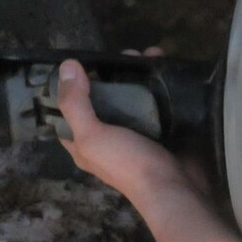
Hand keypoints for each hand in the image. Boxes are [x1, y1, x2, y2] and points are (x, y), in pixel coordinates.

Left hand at [54, 57, 208, 209]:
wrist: (174, 188)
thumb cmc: (127, 164)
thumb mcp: (92, 135)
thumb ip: (75, 103)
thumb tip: (66, 66)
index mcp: (83, 143)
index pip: (69, 110)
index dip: (71, 85)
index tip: (82, 59)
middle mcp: (107, 136)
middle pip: (104, 98)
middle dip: (112, 74)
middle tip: (128, 54)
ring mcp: (136, 132)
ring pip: (131, 96)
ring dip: (139, 74)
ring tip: (151, 54)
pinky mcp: (161, 129)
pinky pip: (156, 100)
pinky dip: (160, 83)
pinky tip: (167, 66)